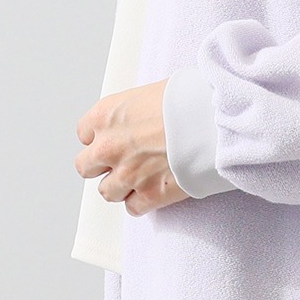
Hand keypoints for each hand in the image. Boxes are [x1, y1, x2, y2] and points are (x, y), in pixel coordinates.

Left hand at [74, 78, 187, 216]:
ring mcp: (127, 174)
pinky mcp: (149, 195)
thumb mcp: (153, 92)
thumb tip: (141, 117)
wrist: (215, 122)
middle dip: (102, 166)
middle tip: (122, 162)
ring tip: (141, 178)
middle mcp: (109, 146)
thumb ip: (135, 110)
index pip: (84, 133)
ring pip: (107, 191)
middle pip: (86, 166)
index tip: (114, 140)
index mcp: (106, 115)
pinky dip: (142, 202)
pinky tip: (155, 190)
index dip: (101, 138)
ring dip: (122, 187)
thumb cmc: (191, 100)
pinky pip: (133, 208)